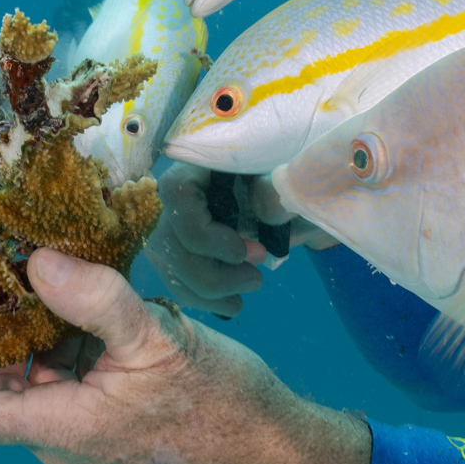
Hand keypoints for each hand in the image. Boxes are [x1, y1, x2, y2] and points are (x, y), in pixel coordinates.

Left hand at [0, 247, 369, 463]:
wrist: (284, 461)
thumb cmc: (226, 408)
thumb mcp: (162, 340)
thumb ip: (95, 300)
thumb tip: (33, 261)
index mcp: (60, 430)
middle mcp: (62, 446)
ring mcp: (87, 445)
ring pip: (33, 386)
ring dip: (29, 337)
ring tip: (38, 274)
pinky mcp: (112, 436)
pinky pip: (68, 389)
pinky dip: (63, 348)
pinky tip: (88, 305)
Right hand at [144, 165, 338, 317]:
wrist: (296, 198)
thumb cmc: (291, 180)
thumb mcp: (289, 176)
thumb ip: (277, 189)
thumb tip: (269, 208)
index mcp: (202, 162)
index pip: (176, 194)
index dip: (203, 233)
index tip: (241, 253)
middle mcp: (178, 193)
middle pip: (168, 241)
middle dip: (212, 273)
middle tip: (256, 277)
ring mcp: (174, 224)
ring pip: (170, 267)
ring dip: (210, 291)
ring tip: (251, 286)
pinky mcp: (182, 250)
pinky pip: (179, 282)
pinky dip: (206, 300)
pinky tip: (234, 302)